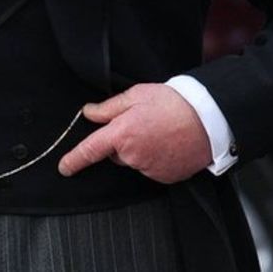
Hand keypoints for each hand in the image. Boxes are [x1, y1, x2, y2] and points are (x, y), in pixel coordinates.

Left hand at [57, 84, 211, 184]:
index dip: (74, 160)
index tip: (64, 168)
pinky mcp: (164, 177)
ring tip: (160, 131)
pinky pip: (151, 168)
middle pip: (116, 153)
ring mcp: (149, 168)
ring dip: (140, 150)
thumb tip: (89, 113)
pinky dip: (155, 159)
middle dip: (122, 141)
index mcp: (122, 133)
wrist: (208, 119)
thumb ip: (109, 108)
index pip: (90, 150)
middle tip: (143, 123)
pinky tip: (168, 144)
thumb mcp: (136, 95)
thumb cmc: (173, 103)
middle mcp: (133, 155)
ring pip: (134, 161)